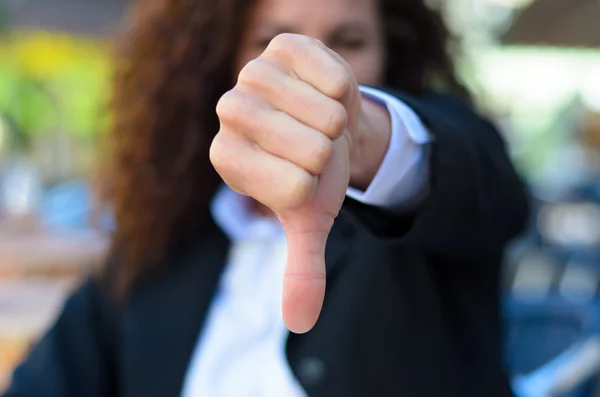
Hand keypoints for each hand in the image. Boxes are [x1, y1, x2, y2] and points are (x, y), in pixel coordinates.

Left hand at [210, 33, 361, 332]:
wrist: (326, 124)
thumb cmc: (313, 173)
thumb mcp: (309, 221)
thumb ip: (301, 269)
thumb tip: (301, 323)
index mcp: (227, 158)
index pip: (291, 188)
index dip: (314, 186)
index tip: (303, 175)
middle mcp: (229, 112)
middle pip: (311, 148)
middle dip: (330, 155)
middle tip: (317, 146)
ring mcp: (252, 73)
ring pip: (322, 111)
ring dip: (338, 124)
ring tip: (322, 121)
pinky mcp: (282, 46)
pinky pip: (333, 73)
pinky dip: (345, 90)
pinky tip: (324, 93)